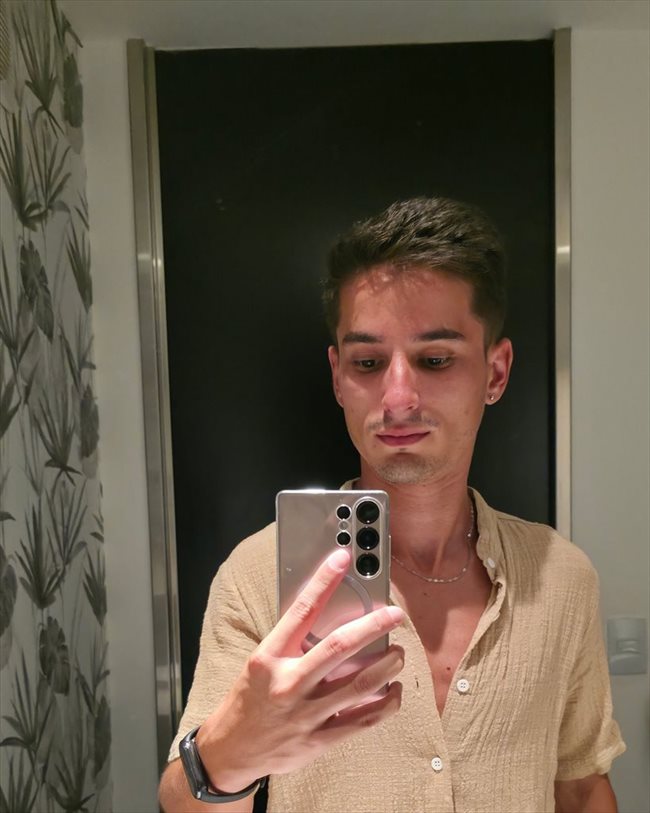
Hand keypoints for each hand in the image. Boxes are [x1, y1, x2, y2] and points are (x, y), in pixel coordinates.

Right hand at [196, 547, 404, 791]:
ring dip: (387, 665)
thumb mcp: (261, 662)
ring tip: (398, 653)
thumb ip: (292, 643)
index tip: (342, 559)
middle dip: (373, 626)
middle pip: (339, 647)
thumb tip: (330, 616)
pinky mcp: (319, 740)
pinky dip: (385, 704)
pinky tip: (394, 691)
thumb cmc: (249, 699)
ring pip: (360, 684)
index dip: (324, 581)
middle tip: (395, 614)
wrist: (231, 750)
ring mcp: (306, 714)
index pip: (302, 610)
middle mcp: (289, 683)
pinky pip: (363, 720)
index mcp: (270, 657)